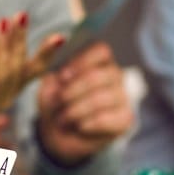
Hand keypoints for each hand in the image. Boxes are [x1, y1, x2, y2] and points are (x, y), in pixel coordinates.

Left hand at [0, 12, 63, 131]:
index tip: (60, 36)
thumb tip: (7, 29)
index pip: (35, 69)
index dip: (48, 54)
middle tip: (19, 16)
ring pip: (3, 72)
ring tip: (1, 23)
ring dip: (3, 45)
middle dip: (19, 39)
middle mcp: (6, 97)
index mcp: (11, 86)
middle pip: (18, 65)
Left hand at [37, 42, 132, 165]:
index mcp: (99, 61)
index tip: (62, 77)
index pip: (101, 51)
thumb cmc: (56, 103)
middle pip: (99, 76)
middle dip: (73, 90)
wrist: (60, 134)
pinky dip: (86, 123)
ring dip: (75, 110)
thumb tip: (57, 41)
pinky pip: (105, 118)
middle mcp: (115, 76)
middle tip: (58, 101)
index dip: (81, 62)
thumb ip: (48, 59)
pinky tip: (79, 126)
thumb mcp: (48, 81)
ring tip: (62, 118)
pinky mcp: (125, 119)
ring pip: (100, 98)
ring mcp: (123, 97)